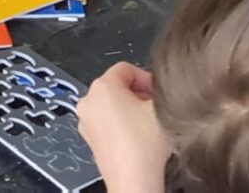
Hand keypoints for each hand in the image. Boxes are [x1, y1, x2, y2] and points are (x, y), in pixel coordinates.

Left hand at [77, 62, 170, 192]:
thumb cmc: (144, 145)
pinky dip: (121, 124)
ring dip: (130, 109)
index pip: (127, 68)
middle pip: (117, 86)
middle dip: (138, 94)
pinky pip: (106, 122)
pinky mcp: (90, 138)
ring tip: (147, 124)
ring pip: (111, 105)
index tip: (158, 92)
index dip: (146, 78)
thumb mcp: (162, 106)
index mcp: (102, 86)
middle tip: (155, 107)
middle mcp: (88, 101)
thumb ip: (161, 88)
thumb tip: (162, 86)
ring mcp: (86, 121)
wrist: (133, 179)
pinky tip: (137, 137)